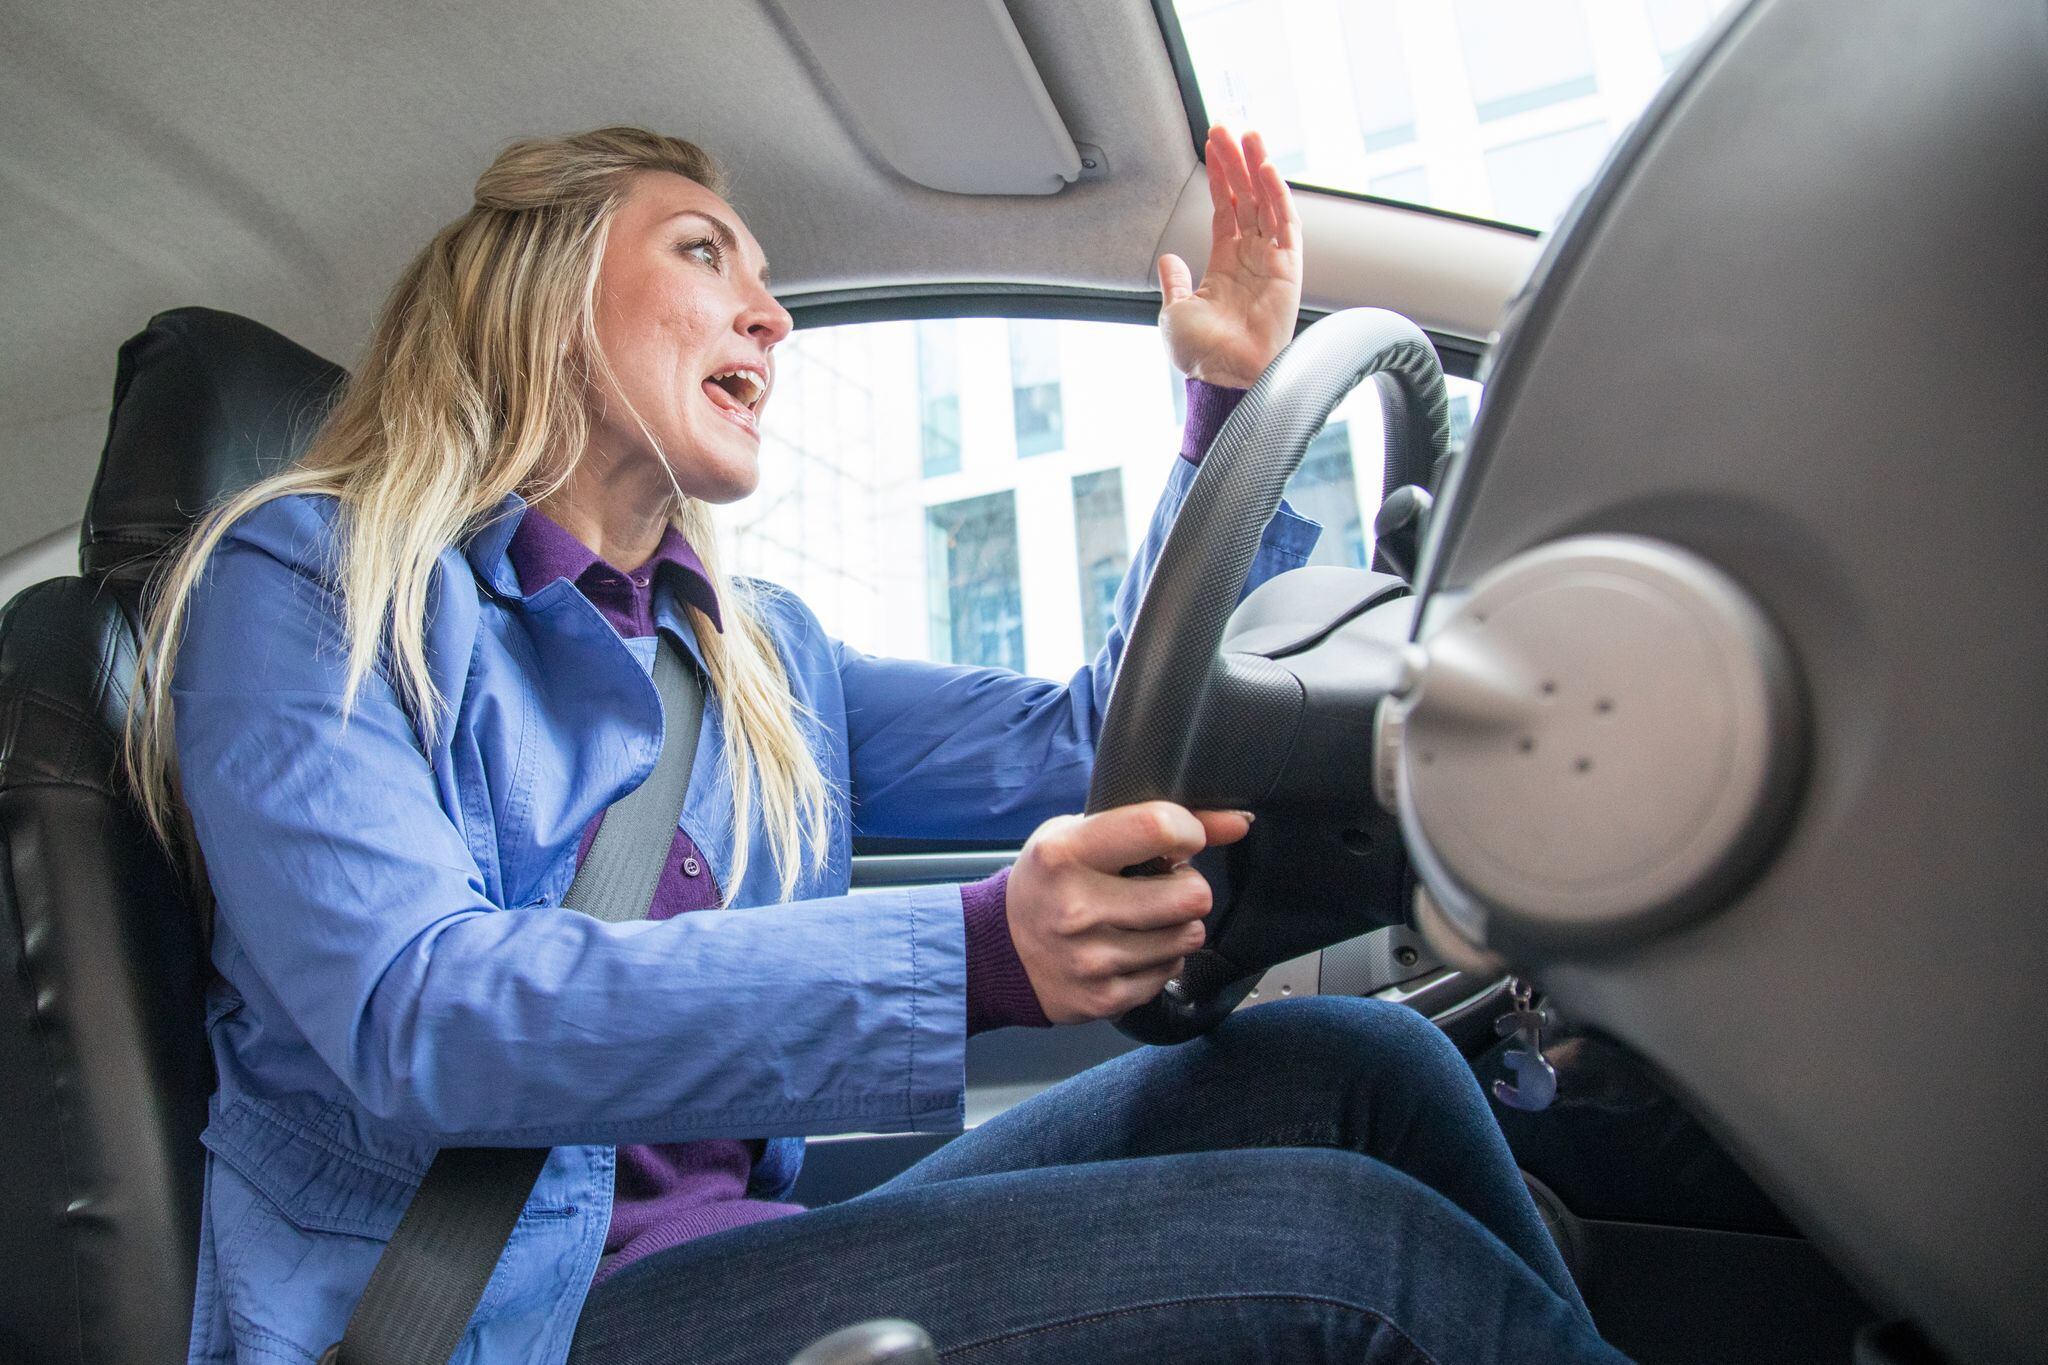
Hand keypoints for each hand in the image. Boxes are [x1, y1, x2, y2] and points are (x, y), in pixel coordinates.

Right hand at [1006, 802, 1253, 1023]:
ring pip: (1189, 935)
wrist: (1000, 950)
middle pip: (1191, 894)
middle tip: (1162, 885)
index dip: (1190, 830)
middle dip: (1187, 886)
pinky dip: (1161, 958)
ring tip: (1144, 917)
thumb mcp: (1081, 834)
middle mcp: (1076, 908)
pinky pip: (1172, 970)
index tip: (1183, 839)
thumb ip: (1151, 823)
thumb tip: (1235, 823)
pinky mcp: (1104, 998)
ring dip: (1177, 924)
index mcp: (1066, 853)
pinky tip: (1132, 946)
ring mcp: (1091, 959)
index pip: (1159, 827)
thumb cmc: (1049, 881)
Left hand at [1158, 126, 1303, 389]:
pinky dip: (1277, 195)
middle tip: (1228, 129)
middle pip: (1246, 199)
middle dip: (1237, 163)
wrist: (1223, 377)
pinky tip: (1266, 169)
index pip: (1226, 211)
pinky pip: (1285, 225)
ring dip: (1258, 169)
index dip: (1220, 179)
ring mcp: (1271, 262)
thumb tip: (1169, 260)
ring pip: (1267, 203)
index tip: (1213, 148)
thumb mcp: (1175, 312)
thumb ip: (1174, 281)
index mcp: (1226, 267)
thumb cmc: (1202, 356)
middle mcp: (1251, 260)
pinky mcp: (1288, 269)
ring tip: (1248, 136)